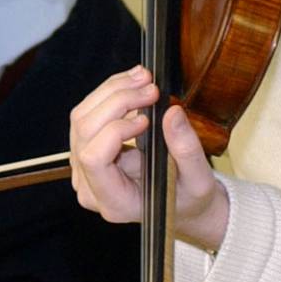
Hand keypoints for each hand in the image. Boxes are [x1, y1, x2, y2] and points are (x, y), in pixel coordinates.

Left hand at [68, 65, 229, 250]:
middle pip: (85, 131)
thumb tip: (172, 112)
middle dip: (117, 101)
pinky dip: (110, 94)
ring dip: (112, 91)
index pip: (94, 159)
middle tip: (151, 86)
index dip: (115, 130)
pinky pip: (88, 115)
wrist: (182, 203)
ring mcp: (83, 168)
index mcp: (113, 202)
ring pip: (82, 117)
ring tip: (143, 78)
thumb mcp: (199, 180)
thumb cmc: (189, 198)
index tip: (146, 119)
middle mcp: (90, 186)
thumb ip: (187, 150)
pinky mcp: (88, 149)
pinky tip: (132, 84)